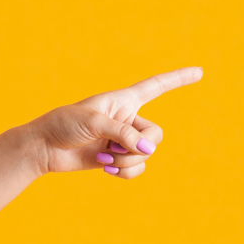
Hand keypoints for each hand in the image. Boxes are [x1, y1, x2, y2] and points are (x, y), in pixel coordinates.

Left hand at [26, 67, 202, 177]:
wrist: (44, 147)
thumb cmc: (63, 125)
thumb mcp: (93, 122)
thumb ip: (122, 133)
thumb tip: (148, 150)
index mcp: (122, 100)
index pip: (155, 87)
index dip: (177, 79)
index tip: (199, 72)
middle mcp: (126, 119)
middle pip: (156, 134)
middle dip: (138, 146)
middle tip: (111, 147)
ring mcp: (122, 140)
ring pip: (147, 154)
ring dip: (127, 160)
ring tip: (102, 156)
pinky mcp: (115, 158)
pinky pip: (136, 168)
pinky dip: (124, 171)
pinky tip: (105, 168)